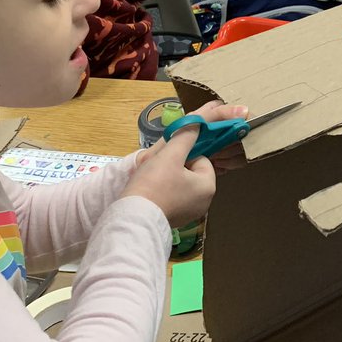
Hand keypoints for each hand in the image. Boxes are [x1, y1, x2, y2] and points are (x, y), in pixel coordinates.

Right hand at [121, 101, 246, 225]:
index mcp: (208, 186)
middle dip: (174, 166)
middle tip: (157, 169)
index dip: (183, 154)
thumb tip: (198, 122)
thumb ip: (185, 135)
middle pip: (191, 171)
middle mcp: (204, 202)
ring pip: (181, 183)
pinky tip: (150, 191)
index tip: (167, 158)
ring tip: (152, 179)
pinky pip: (173, 197)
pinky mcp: (176, 219)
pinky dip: (163, 192)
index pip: (201, 159)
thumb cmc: (154, 185)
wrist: (132, 218)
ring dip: (167, 178)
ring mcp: (190, 213)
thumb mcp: (170, 155)